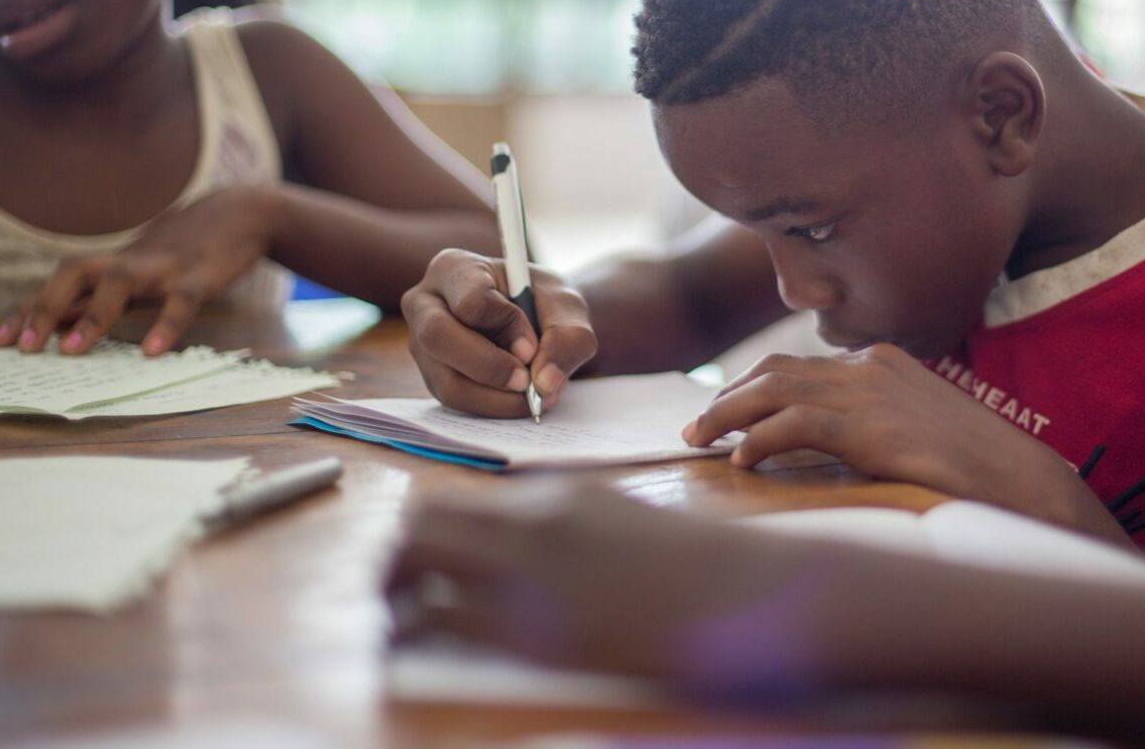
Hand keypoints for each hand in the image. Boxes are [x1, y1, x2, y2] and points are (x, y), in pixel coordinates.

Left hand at [0, 186, 277, 355]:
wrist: (243, 212)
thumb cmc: (188, 250)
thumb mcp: (142, 269)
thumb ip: (104, 295)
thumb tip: (58, 328)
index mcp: (116, 264)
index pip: (60, 285)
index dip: (28, 310)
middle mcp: (132, 262)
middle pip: (76, 272)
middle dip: (46, 306)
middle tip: (25, 347)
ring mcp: (166, 266)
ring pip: (121, 282)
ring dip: (93, 315)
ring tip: (72, 350)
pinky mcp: (203, 275)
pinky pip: (182, 300)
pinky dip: (166, 324)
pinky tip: (152, 351)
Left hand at [384, 480, 916, 692]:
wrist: (751, 596)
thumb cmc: (702, 572)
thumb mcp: (628, 525)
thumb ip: (571, 528)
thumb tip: (526, 548)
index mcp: (558, 496)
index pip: (458, 500)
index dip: (427, 533)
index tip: (419, 561)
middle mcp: (532, 523)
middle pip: (421, 522)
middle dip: (395, 557)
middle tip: (393, 590)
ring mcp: (531, 573)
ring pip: (413, 562)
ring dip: (393, 590)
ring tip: (398, 620)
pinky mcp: (535, 629)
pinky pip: (437, 618)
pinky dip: (412, 631)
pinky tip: (416, 648)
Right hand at [401, 248, 598, 418]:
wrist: (541, 322)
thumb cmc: (545, 304)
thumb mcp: (568, 308)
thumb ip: (567, 338)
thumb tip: (545, 381)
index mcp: (455, 268)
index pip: (471, 300)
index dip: (506, 326)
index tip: (534, 345)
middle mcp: (426, 303)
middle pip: (438, 337)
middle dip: (489, 367)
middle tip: (529, 383)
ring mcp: (422, 344)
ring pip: (447, 380)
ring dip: (497, 397)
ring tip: (535, 395)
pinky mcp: (432, 376)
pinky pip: (456, 401)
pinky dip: (493, 406)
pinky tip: (520, 399)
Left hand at [682, 345, 1114, 539]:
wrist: (1020, 479)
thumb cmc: (973, 465)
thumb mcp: (913, 429)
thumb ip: (868, 422)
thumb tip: (821, 443)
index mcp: (879, 360)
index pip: (798, 364)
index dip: (752, 387)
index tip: (724, 413)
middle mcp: (868, 365)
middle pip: (776, 371)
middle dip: (728, 398)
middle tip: (695, 428)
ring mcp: (869, 392)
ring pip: (775, 391)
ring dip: (729, 416)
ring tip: (700, 441)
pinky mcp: (869, 427)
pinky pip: (795, 425)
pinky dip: (759, 439)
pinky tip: (740, 460)